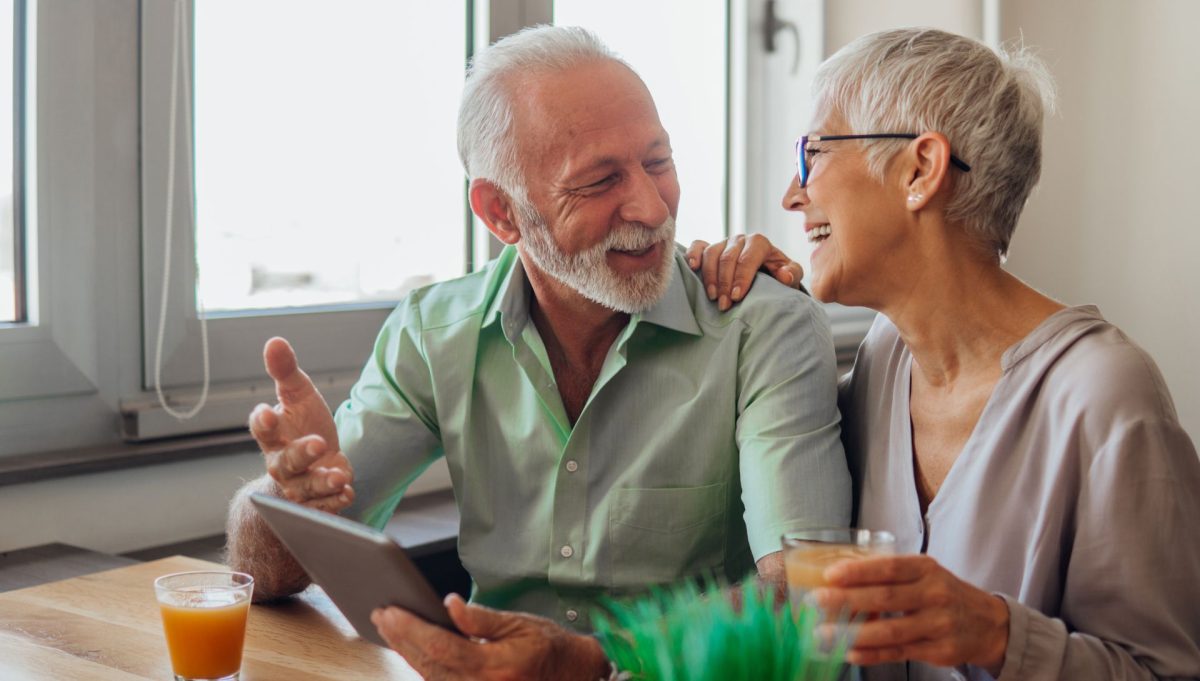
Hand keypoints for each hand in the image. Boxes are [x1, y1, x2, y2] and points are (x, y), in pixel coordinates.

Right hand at [248, 337, 354, 513]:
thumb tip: (275, 341)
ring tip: (339, 476)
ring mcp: (298, 485)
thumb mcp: (299, 394)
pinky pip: (322, 507)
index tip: (268, 412)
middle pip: (285, 463)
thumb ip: (286, 371)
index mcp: (273, 434)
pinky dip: (334, 502)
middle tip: (318, 443)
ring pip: (305, 488)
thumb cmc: (302, 423)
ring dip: (322, 483)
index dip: (263, 421)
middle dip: (301, 454)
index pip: (262, 428)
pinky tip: (348, 492)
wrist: (315, 461)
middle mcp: (281, 463)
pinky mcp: (315, 502)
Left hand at [372, 594, 610, 680]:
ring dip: (407, 651)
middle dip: (401, 638)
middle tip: (381, 614)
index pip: (439, 646)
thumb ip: (480, 618)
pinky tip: (411, 648)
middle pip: (428, 663)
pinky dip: (422, 665)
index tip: (390, 610)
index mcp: (494, 667)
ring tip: (390, 627)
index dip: (411, 628)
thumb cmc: (548, 647)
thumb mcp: (519, 624)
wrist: (572, 675)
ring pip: (430, 676)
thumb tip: (449, 605)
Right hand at [685, 234, 803, 310]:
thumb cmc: (778, 275)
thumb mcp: (791, 275)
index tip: (737, 297)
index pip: (748, 258)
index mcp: (759, 243)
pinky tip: (692, 268)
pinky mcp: (710, 248)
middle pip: (727, 258)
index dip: (741, 277)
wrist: (766, 272)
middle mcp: (740, 240)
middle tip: (724, 305)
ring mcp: (723, 242)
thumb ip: (792, 273)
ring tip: (712, 297)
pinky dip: (693, 255)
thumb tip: (784, 275)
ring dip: (709, 276)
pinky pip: (698, 246)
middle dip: (725, 283)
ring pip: (711, 253)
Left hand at [814, 555, 1008, 674]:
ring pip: (890, 631)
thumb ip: (890, 575)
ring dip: (853, 633)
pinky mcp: (939, 651)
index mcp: (926, 569)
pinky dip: (872, 654)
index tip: (830, 575)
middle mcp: (935, 594)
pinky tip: (849, 652)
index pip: (889, 568)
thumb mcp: (924, 573)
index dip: (859, 571)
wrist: (988, 623)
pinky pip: (899, 653)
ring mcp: (938, 625)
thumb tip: (838, 577)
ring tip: (824, 633)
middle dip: (848, 600)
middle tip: (817, 601)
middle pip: (886, 598)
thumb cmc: (942, 593)